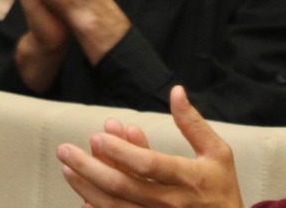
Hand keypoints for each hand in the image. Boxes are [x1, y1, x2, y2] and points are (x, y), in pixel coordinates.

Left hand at [57, 85, 244, 207]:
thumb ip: (193, 123)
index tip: (97, 135)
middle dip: (90, 168)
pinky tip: (83, 197)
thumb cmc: (221, 188)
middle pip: (124, 187)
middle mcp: (173, 204)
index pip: (149, 165)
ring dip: (87, 188)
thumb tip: (176, 90)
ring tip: (67, 168)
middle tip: (64, 150)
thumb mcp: (217, 153)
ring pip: (117, 207)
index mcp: (189, 179)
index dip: (121, 151)